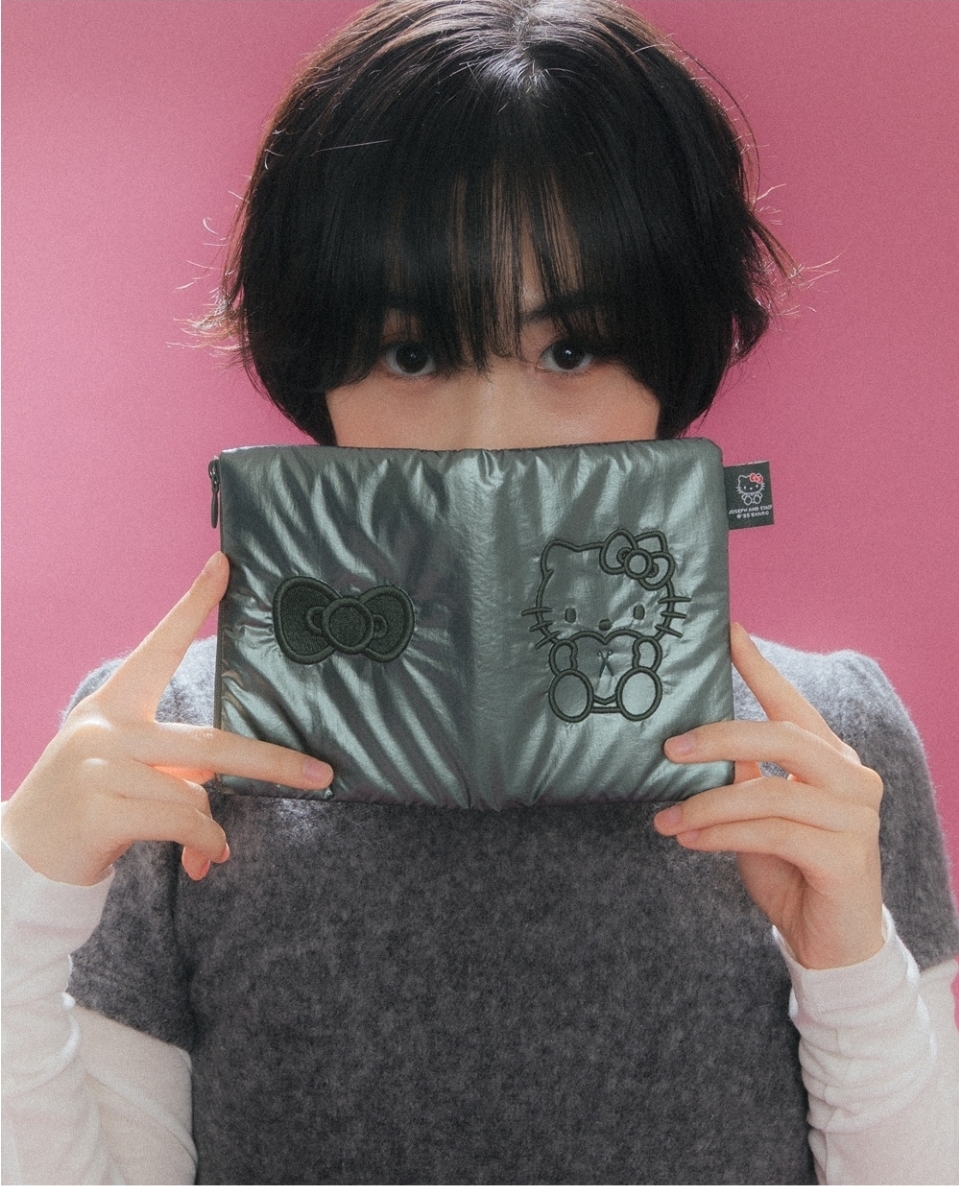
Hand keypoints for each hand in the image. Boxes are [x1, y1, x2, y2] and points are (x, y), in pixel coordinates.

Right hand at [1, 553, 333, 886]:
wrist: (21, 857)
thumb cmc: (85, 804)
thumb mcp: (120, 765)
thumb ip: (170, 764)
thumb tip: (217, 807)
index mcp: (113, 706)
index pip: (159, 647)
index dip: (192, 605)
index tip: (224, 565)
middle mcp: (106, 730)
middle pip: (211, 745)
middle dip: (272, 762)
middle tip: (321, 774)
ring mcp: (101, 769)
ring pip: (196, 797)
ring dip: (211, 830)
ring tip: (206, 848)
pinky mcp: (101, 811)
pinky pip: (183, 825)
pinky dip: (205, 846)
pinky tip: (201, 862)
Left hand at [654, 623, 883, 969]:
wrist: (829, 942)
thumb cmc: (791, 870)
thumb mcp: (759, 813)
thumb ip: (742, 775)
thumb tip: (691, 741)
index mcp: (831, 758)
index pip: (792, 704)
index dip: (759, 667)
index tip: (727, 631)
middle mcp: (852, 777)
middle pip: (782, 738)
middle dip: (719, 737)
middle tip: (668, 749)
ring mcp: (856, 817)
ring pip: (768, 792)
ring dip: (705, 805)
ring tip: (665, 819)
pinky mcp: (845, 856)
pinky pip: (770, 833)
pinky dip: (720, 835)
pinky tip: (688, 841)